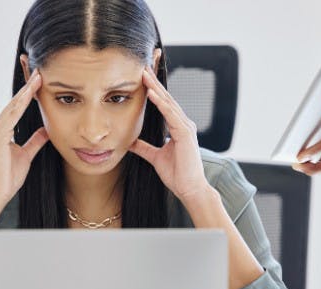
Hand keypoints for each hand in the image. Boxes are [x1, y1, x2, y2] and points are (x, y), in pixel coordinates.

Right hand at [0, 69, 48, 201]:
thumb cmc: (9, 177)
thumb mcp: (27, 155)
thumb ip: (35, 141)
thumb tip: (46, 130)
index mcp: (3, 130)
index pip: (17, 108)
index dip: (28, 94)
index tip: (39, 80)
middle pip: (15, 102)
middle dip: (27, 86)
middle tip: (38, 70)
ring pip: (14, 106)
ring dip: (26, 90)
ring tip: (38, 76)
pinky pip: (12, 116)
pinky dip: (21, 104)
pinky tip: (30, 93)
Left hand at [129, 66, 208, 202]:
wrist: (190, 189)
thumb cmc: (177, 174)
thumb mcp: (155, 157)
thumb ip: (144, 148)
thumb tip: (130, 141)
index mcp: (178, 127)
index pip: (164, 104)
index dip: (153, 90)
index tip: (142, 77)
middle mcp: (183, 124)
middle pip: (166, 99)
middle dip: (154, 82)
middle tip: (142, 66)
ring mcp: (186, 127)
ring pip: (168, 103)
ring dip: (155, 88)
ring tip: (144, 74)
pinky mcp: (185, 134)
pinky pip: (171, 115)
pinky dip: (161, 104)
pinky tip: (152, 94)